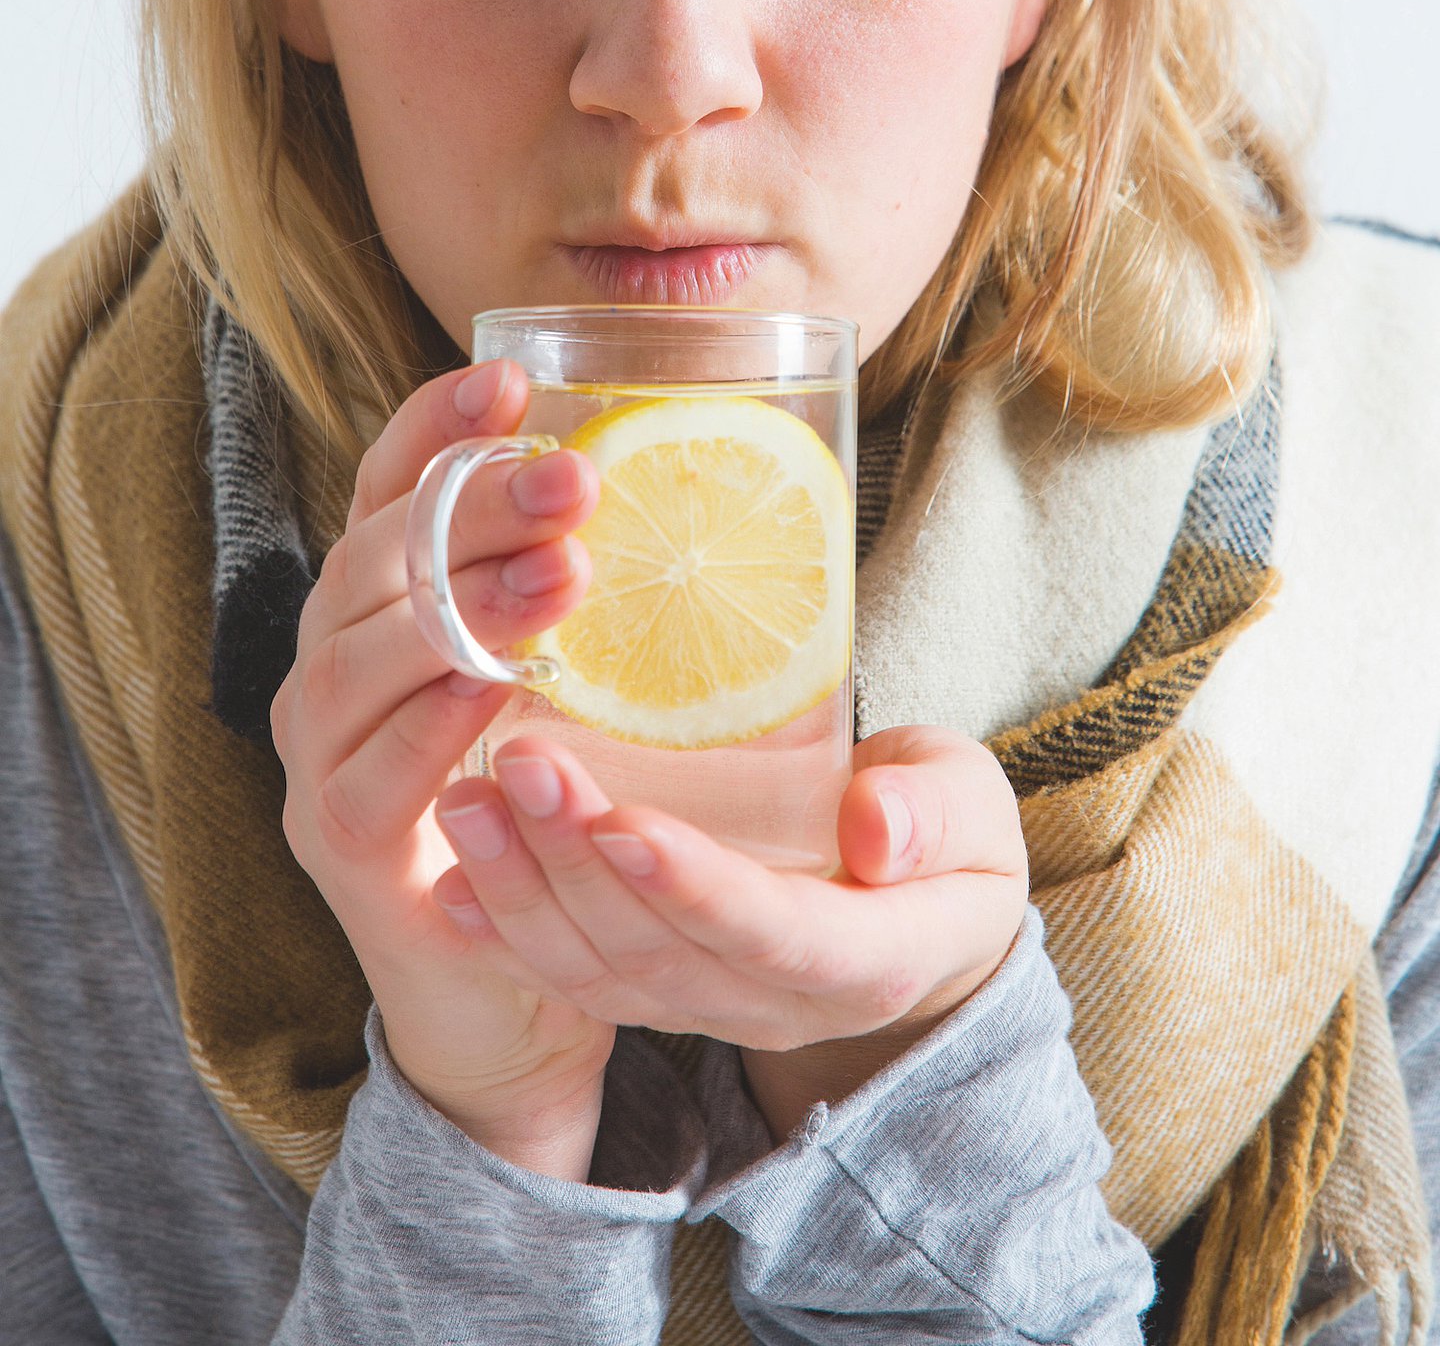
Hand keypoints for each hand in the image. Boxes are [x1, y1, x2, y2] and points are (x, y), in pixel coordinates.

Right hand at [269, 358, 612, 1177]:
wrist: (510, 979)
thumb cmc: (549, 798)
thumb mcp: (568, 674)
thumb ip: (584, 591)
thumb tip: (684, 484)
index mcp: (379, 605)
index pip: (386, 489)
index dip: (436, 429)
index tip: (511, 379)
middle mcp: (328, 663)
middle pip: (380, 558)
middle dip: (474, 509)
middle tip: (577, 481)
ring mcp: (319, 754)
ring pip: (359, 655)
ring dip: (462, 607)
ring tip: (566, 574)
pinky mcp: (340, 843)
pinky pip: (372, 773)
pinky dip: (434, 725)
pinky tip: (502, 690)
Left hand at [432, 724, 1027, 1134]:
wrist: (920, 913)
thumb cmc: (947, 834)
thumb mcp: (972, 809)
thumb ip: (936, 813)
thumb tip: (874, 827)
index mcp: (869, 959)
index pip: (775, 935)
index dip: (697, 887)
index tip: (624, 818)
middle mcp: (776, 1003)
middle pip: (663, 953)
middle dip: (580, 863)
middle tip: (519, 766)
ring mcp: (710, 1009)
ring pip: (603, 972)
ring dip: (524, 891)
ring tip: (465, 801)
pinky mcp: (662, 995)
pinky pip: (575, 980)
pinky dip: (509, 933)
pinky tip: (451, 880)